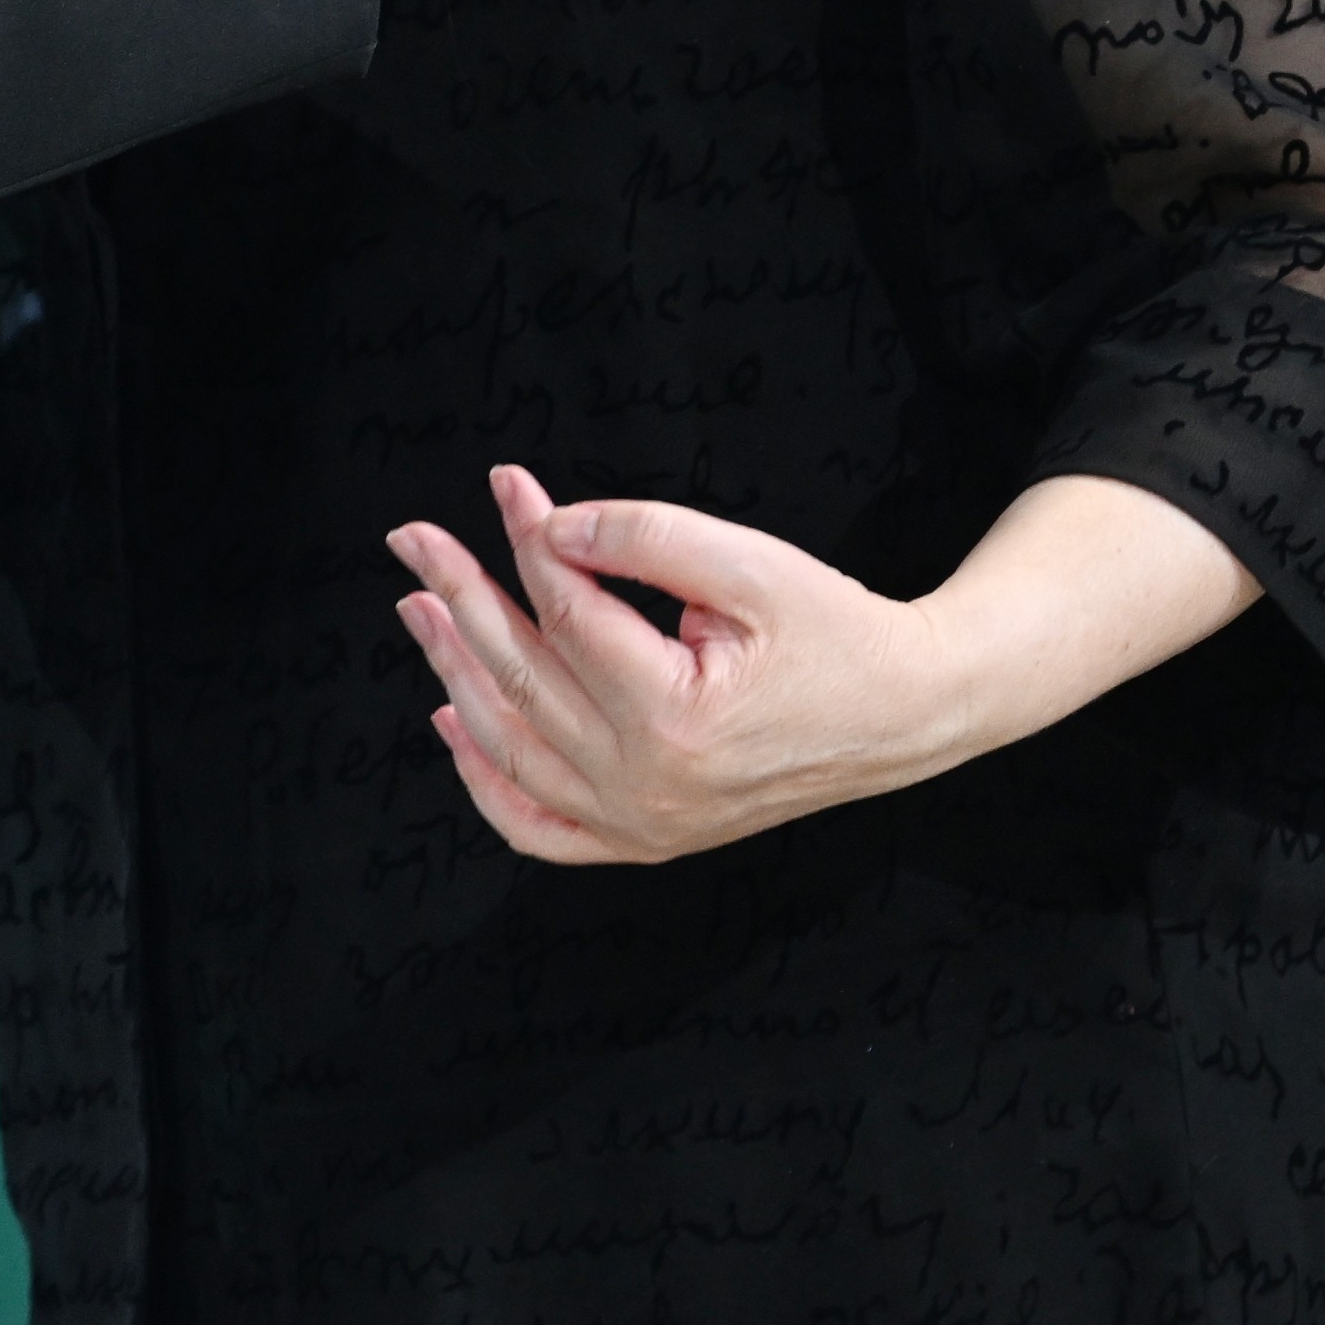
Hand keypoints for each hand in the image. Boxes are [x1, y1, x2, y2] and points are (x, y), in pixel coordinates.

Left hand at [386, 465, 1263, 864]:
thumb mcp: (753, 564)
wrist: (909, 714)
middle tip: (415, 538)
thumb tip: (550, 527)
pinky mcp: (648, 841)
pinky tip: (454, 727)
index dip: (528, 540)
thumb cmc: (839, 633)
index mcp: (674, 715)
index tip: (505, 483)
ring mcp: (642, 824)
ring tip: (417, 608)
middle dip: (460, 595)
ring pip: (514, 749)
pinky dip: (488, 784)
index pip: (567, 615)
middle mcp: (645, 784)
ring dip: (454, 674)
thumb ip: (647, 539)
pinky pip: (541, 831)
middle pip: (523, 677)